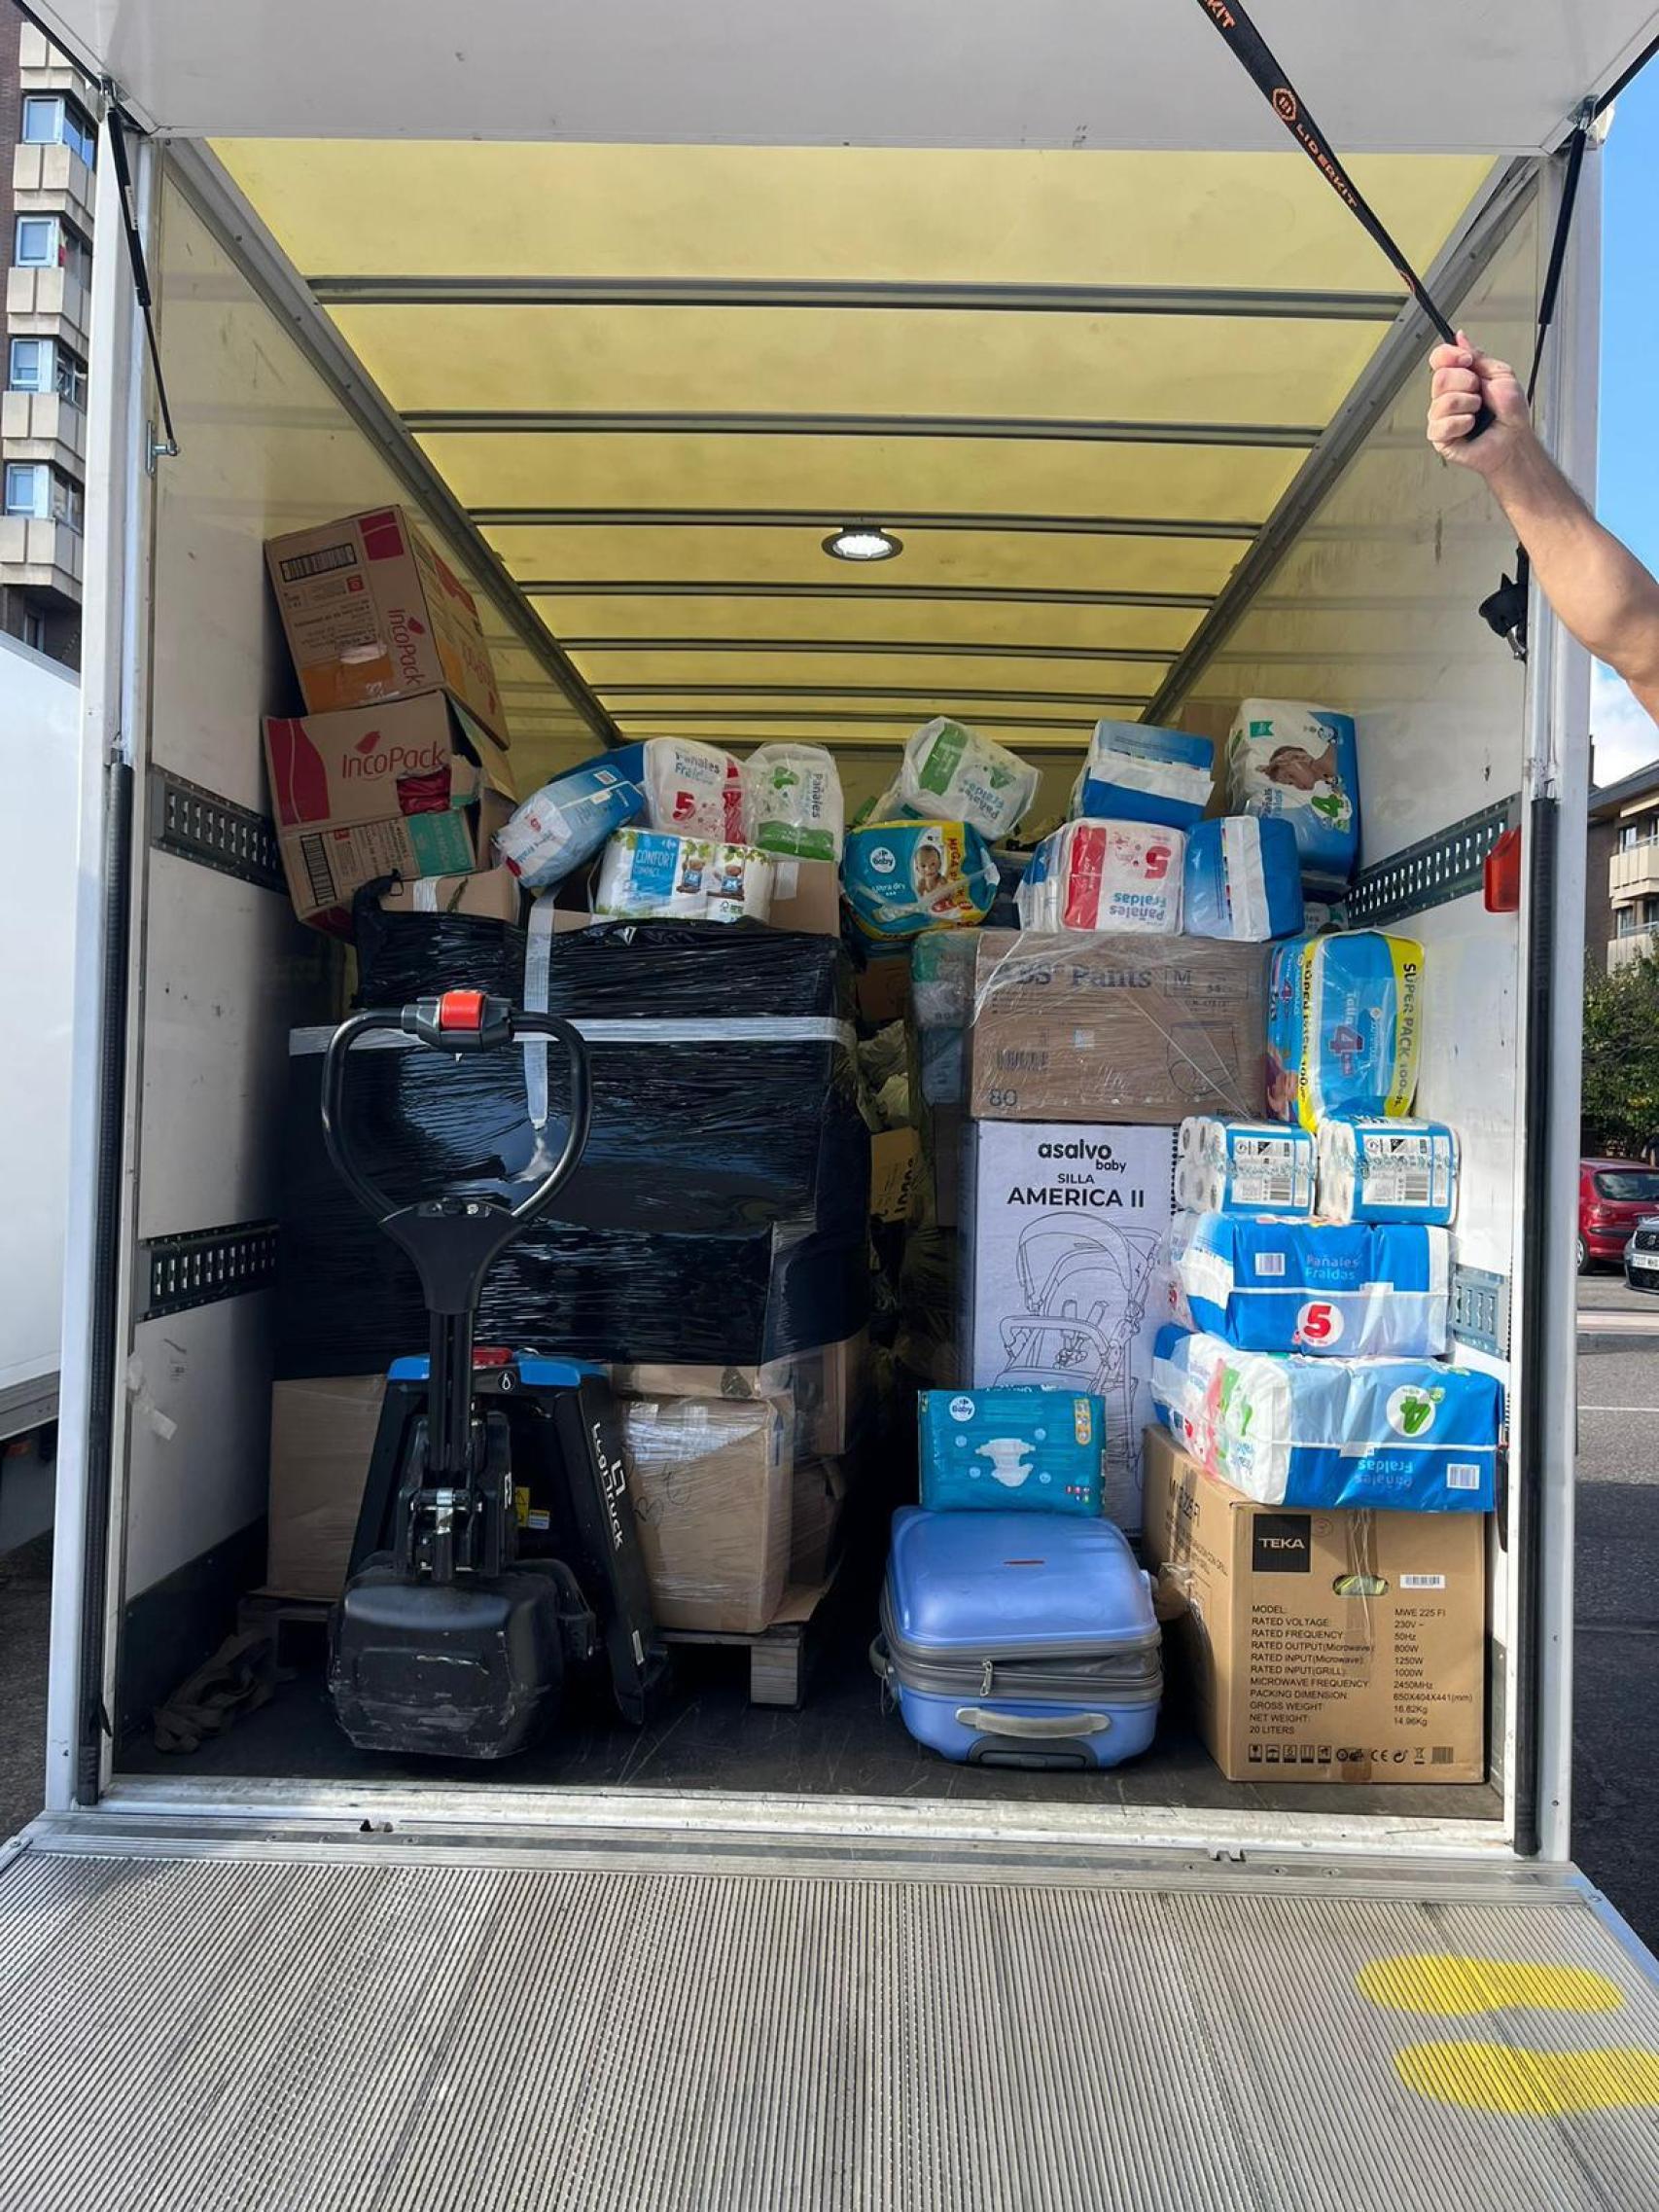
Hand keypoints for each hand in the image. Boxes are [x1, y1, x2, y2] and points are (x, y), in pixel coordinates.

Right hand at [1427, 331, 1531, 475]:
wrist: (1514, 440)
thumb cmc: (1510, 413)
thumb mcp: (1500, 374)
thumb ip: (1479, 356)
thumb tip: (1460, 338)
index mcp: (1459, 379)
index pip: (1439, 359)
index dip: (1449, 355)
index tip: (1466, 360)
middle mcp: (1447, 396)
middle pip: (1440, 378)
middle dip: (1466, 383)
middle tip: (1479, 392)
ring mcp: (1441, 416)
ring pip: (1443, 401)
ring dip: (1468, 405)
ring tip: (1478, 412)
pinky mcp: (1440, 437)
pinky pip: (1442, 424)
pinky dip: (1462, 423)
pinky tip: (1470, 426)